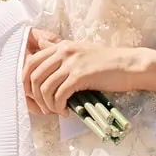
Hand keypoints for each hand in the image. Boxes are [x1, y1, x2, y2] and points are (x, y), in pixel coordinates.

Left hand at [19, 30, 143, 114]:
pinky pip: (59, 94)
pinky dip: (59, 106)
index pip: (30, 62)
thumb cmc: (106, 62)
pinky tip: (66, 111)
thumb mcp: (80, 51)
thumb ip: (60, 50)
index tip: (33, 95)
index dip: (26, 82)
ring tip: (57, 111)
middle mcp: (62, 52)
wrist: (129, 65)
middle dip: (34, 96)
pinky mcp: (80, 76)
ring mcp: (71, 63)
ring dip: (47, 104)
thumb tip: (40, 45)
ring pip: (44, 87)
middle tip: (44, 108)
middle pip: (33, 76)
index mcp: (60, 46)